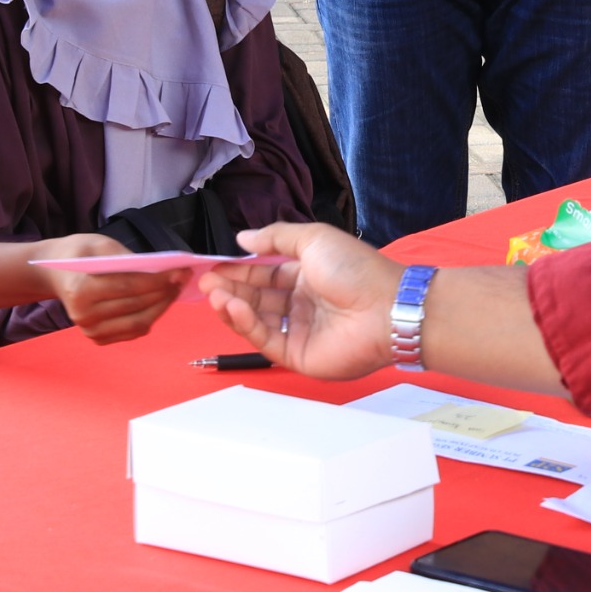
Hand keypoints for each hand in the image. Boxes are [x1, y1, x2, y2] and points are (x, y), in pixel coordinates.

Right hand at [33, 234, 188, 344]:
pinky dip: (151, 316)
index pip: (128, 287)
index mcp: (80, 290)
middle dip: (165, 292)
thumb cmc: (77, 255)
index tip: (180, 271)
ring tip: (175, 289)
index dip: (158, 280)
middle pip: (136, 306)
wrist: (55, 275)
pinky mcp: (98, 338)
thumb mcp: (98, 244)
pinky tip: (161, 301)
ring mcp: (90, 330)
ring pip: (139, 322)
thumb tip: (160, 269)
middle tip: (183, 278)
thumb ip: (127, 257)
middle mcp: (84, 315)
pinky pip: (133, 331)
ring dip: (162, 306)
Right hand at [198, 222, 402, 378]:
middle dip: (230, 288)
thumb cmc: (355, 269)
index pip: (265, 273)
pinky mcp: (297, 355)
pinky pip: (265, 339)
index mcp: (307, 274)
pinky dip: (246, 324)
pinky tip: (233, 306)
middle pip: (257, 297)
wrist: (385, 307)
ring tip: (214, 293)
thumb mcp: (314, 238)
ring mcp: (299, 330)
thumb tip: (242, 238)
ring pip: (256, 319)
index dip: (239, 270)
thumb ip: (276, 237)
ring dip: (233, 306)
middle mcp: (302, 302)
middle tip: (205, 282)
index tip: (213, 267)